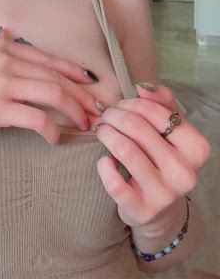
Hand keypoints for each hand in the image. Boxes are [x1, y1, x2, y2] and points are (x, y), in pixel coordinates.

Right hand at [0, 31, 103, 144]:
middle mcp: (6, 60)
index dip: (72, 70)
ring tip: (86, 124)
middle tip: (97, 109)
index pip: (47, 57)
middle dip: (81, 94)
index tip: (89, 81)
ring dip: (74, 111)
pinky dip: (51, 128)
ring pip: (53, 94)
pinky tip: (56, 138)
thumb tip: (6, 37)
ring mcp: (2, 83)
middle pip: (56, 77)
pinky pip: (35, 118)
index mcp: (0, 45)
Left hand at [94, 82, 211, 229]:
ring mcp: (164, 193)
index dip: (132, 103)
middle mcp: (184, 172)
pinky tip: (104, 160)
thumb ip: (162, 103)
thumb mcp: (170, 130)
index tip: (121, 105)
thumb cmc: (162, 159)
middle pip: (137, 128)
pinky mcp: (142, 209)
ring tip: (101, 130)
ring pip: (124, 150)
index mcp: (196, 148)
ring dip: (106, 133)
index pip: (157, 112)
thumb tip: (143, 88)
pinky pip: (114, 182)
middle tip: (106, 116)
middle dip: (114, 115)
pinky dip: (103, 165)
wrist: (159, 208)